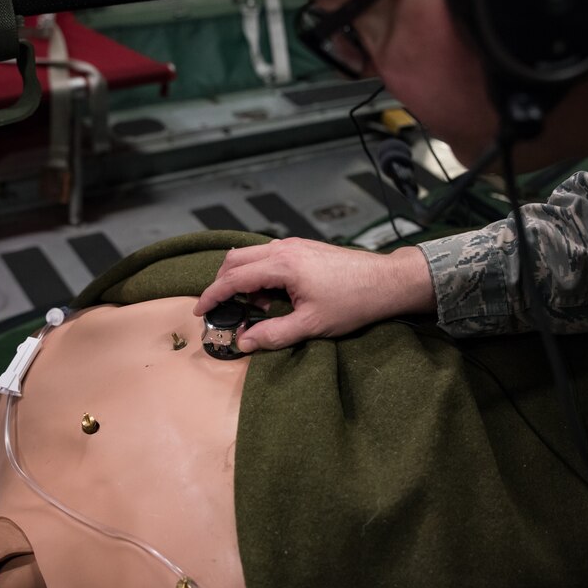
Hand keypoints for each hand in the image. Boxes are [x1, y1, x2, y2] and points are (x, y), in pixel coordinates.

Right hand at [194, 238, 435, 351]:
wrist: (387, 282)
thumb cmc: (354, 301)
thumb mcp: (311, 325)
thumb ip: (274, 334)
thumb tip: (245, 342)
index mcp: (282, 265)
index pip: (233, 278)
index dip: (213, 295)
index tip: (201, 311)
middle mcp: (284, 248)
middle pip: (235, 260)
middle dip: (222, 284)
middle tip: (222, 309)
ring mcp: (294, 245)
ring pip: (251, 256)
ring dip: (243, 278)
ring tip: (256, 307)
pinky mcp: (303, 247)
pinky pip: (268, 256)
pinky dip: (259, 273)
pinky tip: (272, 295)